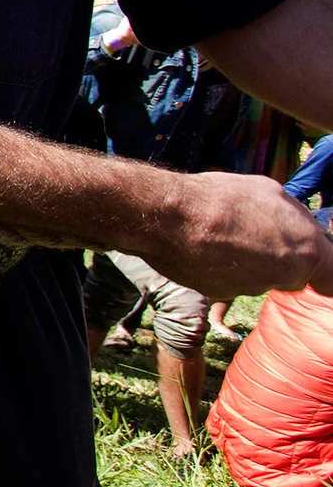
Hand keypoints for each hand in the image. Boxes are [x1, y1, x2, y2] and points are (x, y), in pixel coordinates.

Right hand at [137, 171, 332, 299]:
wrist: (169, 217)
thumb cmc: (223, 198)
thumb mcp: (271, 192)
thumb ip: (292, 217)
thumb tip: (296, 224)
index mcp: (307, 252)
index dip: (325, 271)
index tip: (315, 263)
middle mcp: (285, 276)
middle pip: (291, 274)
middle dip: (279, 257)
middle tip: (253, 232)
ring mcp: (251, 288)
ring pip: (257, 276)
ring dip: (246, 259)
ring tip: (221, 232)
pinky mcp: (219, 294)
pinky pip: (228, 280)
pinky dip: (220, 266)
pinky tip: (203, 244)